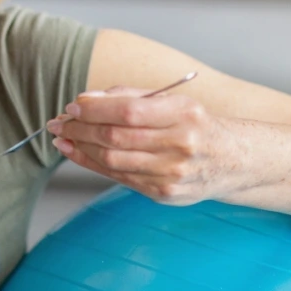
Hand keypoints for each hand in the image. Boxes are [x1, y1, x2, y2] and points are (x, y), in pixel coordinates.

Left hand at [48, 87, 248, 205]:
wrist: (232, 161)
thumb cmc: (196, 126)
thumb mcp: (174, 102)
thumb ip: (131, 96)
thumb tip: (87, 100)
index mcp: (184, 115)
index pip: (129, 111)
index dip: (95, 109)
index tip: (73, 107)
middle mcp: (181, 145)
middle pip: (116, 137)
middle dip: (80, 129)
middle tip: (59, 123)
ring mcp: (172, 173)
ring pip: (113, 160)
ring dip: (80, 148)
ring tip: (63, 138)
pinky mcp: (164, 193)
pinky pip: (119, 177)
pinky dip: (93, 165)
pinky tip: (79, 154)